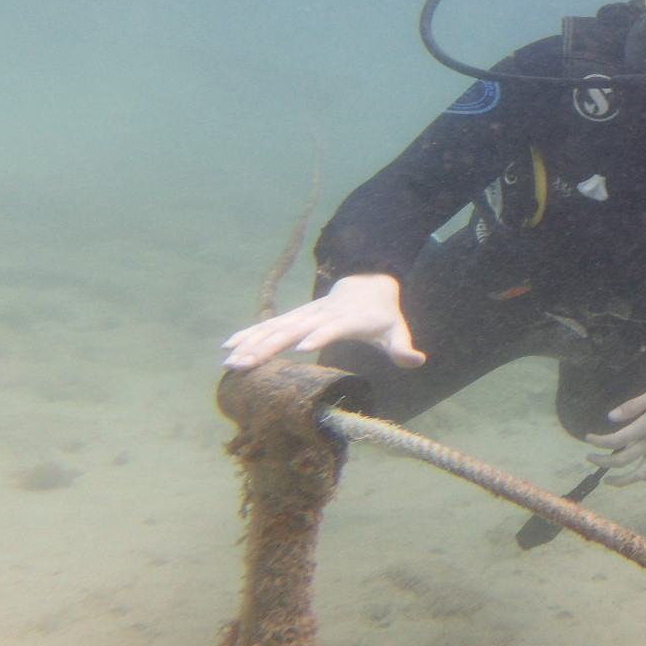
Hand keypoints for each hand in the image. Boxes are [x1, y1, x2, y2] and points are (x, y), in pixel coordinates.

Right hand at [220, 274, 424, 369]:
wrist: (368, 281)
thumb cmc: (383, 314)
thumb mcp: (396, 330)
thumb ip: (403, 347)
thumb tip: (417, 360)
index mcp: (348, 319)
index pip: (332, 327)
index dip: (319, 335)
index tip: (300, 348)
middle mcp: (322, 314)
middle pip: (293, 329)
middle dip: (268, 346)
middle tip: (245, 364)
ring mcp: (306, 314)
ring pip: (275, 327)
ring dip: (251, 343)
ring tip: (229, 361)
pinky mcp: (296, 317)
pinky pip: (269, 325)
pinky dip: (249, 334)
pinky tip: (228, 347)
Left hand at [584, 378, 645, 485]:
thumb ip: (633, 406)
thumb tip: (611, 418)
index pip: (616, 440)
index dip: (598, 442)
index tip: (588, 438)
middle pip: (621, 461)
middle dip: (601, 462)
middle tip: (590, 457)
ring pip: (638, 475)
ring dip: (620, 481)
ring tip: (608, 479)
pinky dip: (644, 478)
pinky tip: (637, 475)